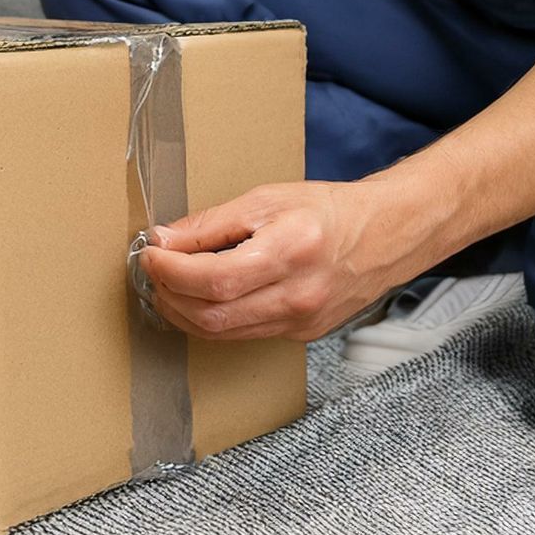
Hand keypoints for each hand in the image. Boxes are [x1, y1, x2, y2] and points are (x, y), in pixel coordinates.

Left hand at [137, 180, 438, 341]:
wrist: (384, 237)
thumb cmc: (326, 211)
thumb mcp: (267, 199)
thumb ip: (212, 223)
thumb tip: (164, 239)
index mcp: (290, 252)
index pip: (214, 279)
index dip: (170, 271)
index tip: (150, 254)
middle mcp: (298, 295)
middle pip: (212, 315)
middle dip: (169, 295)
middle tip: (153, 271)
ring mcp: (300, 322)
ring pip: (222, 333)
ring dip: (183, 313)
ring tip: (168, 285)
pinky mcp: (300, 335)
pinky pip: (241, 335)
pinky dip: (210, 320)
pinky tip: (198, 299)